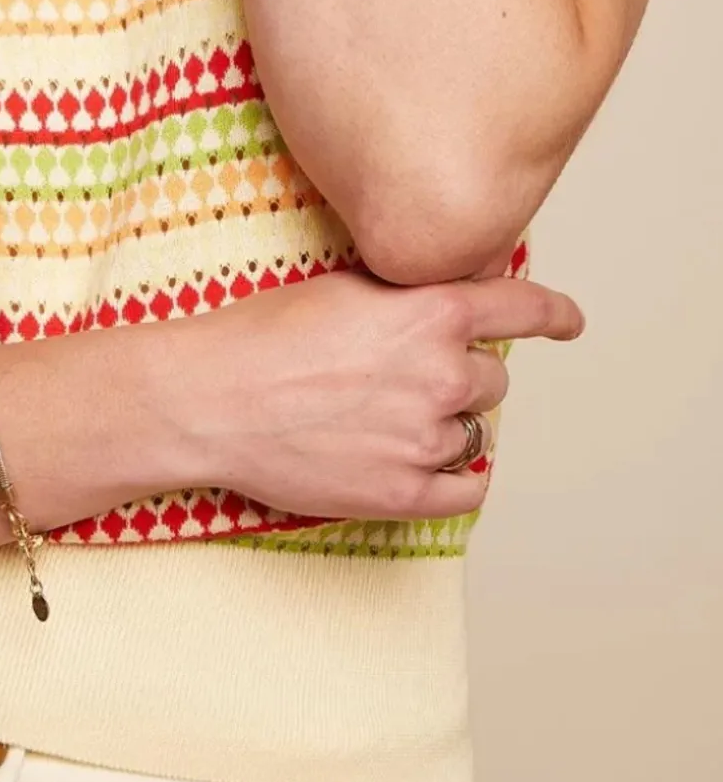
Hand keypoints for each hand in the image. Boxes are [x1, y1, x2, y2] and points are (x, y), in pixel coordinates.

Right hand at [158, 267, 584, 523]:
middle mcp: (441, 374)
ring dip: (445, 423)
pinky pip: (465, 491)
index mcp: (429, 314)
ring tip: (385, 417)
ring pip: (475, 432)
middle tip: (401, 376)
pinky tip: (418, 464)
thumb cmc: (261, 336)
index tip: (568, 321)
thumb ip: (407, 296)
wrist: (212, 398)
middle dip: (458, 374)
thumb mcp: (343, 288)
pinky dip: (452, 478)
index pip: (520, 306)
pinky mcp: (404, 493)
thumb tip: (442, 304)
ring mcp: (426, 439)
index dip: (553, 313)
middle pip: (491, 376)